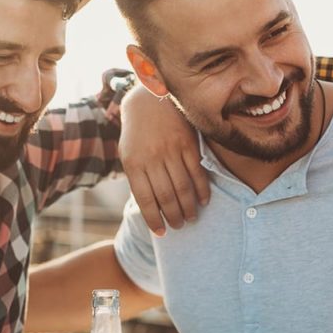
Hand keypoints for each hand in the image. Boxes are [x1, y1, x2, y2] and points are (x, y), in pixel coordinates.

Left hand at [120, 85, 208, 233]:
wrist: (150, 101)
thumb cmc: (138, 134)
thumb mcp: (129, 155)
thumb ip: (138, 179)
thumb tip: (151, 208)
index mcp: (134, 164)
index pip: (145, 200)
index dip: (154, 219)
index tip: (161, 232)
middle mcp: (153, 158)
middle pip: (167, 197)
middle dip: (174, 216)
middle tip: (179, 226)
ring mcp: (172, 150)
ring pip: (183, 187)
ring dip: (189, 207)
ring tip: (191, 218)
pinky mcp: (188, 144)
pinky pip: (197, 172)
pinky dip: (202, 190)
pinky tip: (203, 200)